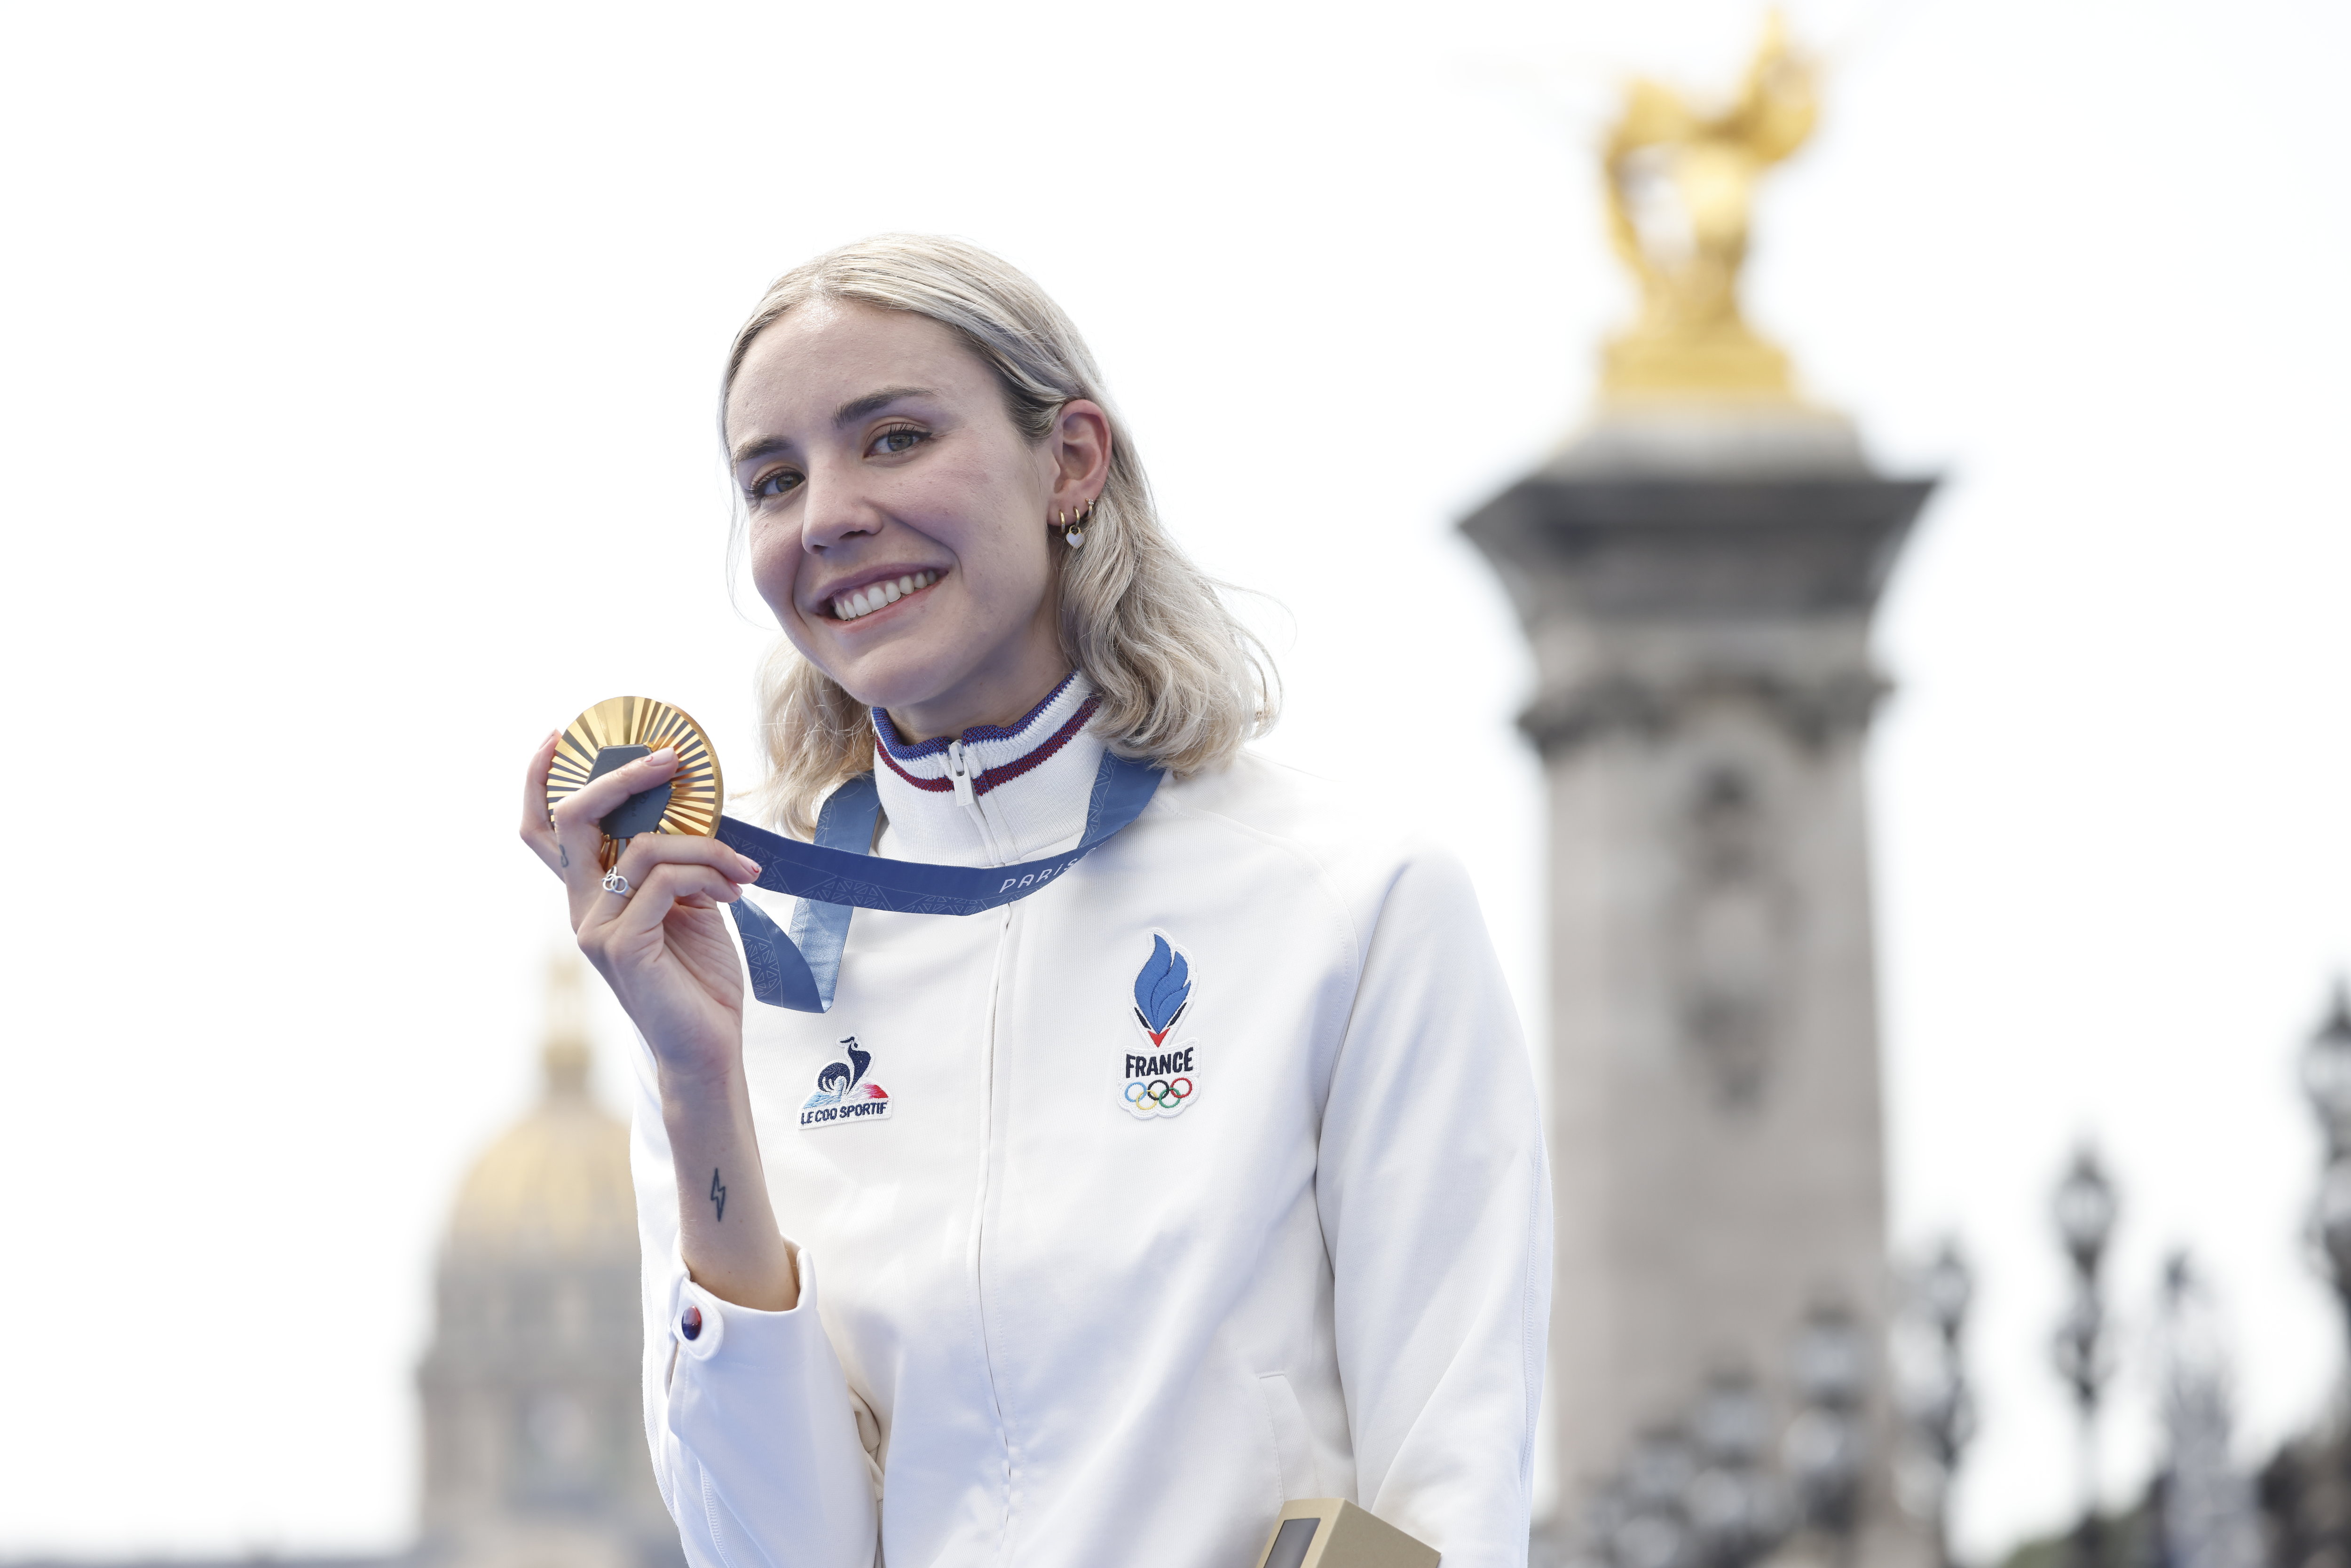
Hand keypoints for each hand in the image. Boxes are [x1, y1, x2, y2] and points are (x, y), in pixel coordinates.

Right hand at [520, 733, 763, 1086]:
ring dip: (706, 845)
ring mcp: (595, 928)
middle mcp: (582, 909)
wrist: (708, 1047)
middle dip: (622, 777)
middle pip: (572, 819)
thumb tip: (688, 814)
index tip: (561, 734)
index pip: (543, 831)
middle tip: (672, 759)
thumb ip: (671, 865)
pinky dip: (707, 874)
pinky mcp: (622, 946)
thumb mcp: (687, 905)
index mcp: (591, 895)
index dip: (539, 780)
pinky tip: (736, 891)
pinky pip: (664, 880)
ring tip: (744, 869)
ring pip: (641, 846)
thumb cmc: (699, 977)